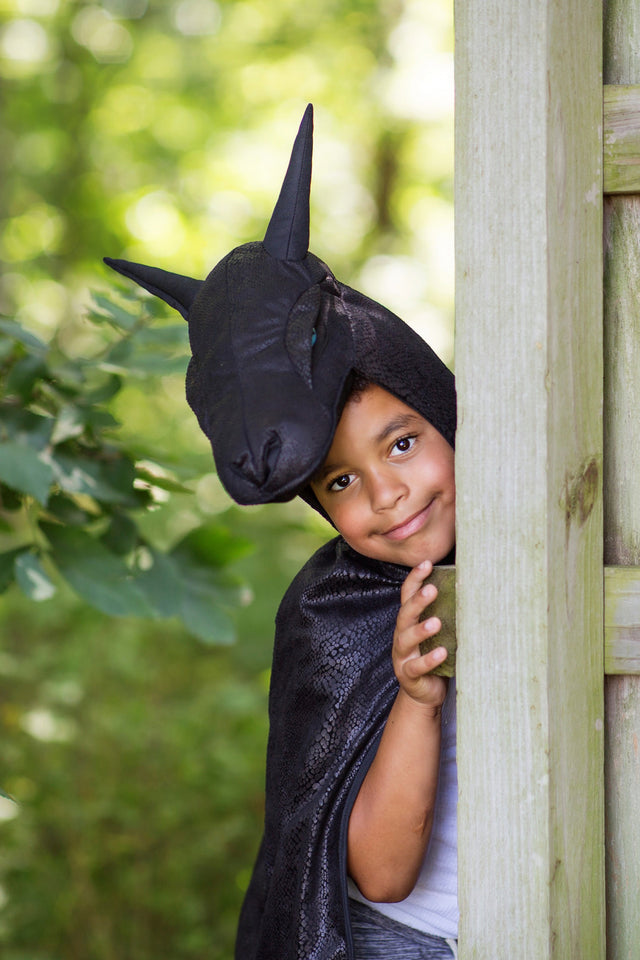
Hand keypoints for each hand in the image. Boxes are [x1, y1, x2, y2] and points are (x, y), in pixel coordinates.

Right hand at [392, 559, 447, 709]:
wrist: (424, 693)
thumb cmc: (434, 657)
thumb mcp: (439, 634)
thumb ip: (446, 614)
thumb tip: (473, 589)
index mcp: (408, 622)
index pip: (407, 596)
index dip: (414, 579)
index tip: (426, 564)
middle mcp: (401, 636)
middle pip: (405, 614)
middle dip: (418, 601)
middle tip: (432, 589)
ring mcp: (402, 656)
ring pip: (406, 639)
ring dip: (421, 630)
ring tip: (436, 622)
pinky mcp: (408, 675)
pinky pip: (417, 666)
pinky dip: (429, 659)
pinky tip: (442, 652)